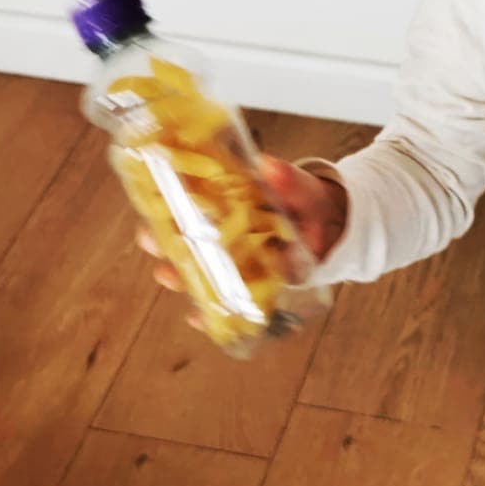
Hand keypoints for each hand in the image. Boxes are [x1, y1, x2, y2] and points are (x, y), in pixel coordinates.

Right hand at [134, 153, 347, 292]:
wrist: (333, 228)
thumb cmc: (307, 203)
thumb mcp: (299, 188)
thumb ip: (286, 180)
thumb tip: (268, 167)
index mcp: (230, 201)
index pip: (188, 200)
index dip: (165, 202)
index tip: (151, 201)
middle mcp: (224, 232)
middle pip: (185, 237)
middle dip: (163, 241)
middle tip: (150, 240)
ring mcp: (235, 261)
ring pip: (199, 270)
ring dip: (181, 276)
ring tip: (170, 277)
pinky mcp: (250, 286)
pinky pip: (226, 301)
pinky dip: (212, 312)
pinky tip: (199, 318)